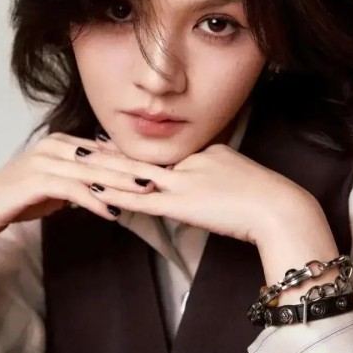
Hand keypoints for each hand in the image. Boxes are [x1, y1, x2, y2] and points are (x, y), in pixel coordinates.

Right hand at [0, 132, 155, 239]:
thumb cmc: (21, 197)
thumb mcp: (58, 185)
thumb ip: (81, 179)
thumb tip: (109, 182)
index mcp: (62, 143)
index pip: (104, 151)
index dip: (131, 161)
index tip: (156, 170)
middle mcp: (54, 146)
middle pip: (102, 158)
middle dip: (133, 169)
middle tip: (160, 178)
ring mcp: (43, 161)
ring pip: (90, 172)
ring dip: (119, 183)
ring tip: (144, 193)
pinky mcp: (35, 180)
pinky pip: (72, 189)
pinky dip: (93, 200)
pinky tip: (111, 210)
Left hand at [78, 137, 313, 244]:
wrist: (278, 208)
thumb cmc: (264, 194)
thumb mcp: (234, 171)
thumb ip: (212, 168)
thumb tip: (197, 176)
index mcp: (199, 153)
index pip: (156, 154)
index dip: (126, 151)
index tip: (101, 145)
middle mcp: (185, 162)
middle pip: (138, 156)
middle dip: (105, 153)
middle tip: (75, 145)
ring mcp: (181, 182)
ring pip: (133, 174)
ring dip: (102, 169)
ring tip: (74, 161)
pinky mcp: (180, 205)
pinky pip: (140, 201)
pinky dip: (115, 196)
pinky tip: (93, 193)